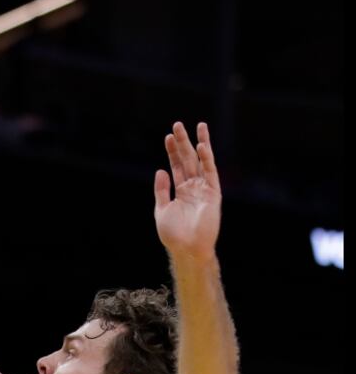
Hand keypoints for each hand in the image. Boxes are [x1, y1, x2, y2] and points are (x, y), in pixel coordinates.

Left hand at [154, 122, 221, 263]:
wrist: (187, 248)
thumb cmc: (173, 234)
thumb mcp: (161, 209)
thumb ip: (161, 190)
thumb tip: (160, 170)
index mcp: (180, 190)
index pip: (176, 166)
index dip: (172, 151)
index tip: (167, 136)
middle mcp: (193, 187)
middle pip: (188, 159)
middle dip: (183, 142)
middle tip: (177, 124)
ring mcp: (204, 189)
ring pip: (201, 162)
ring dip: (198, 144)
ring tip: (196, 126)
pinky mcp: (213, 193)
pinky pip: (210, 173)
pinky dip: (207, 159)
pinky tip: (202, 146)